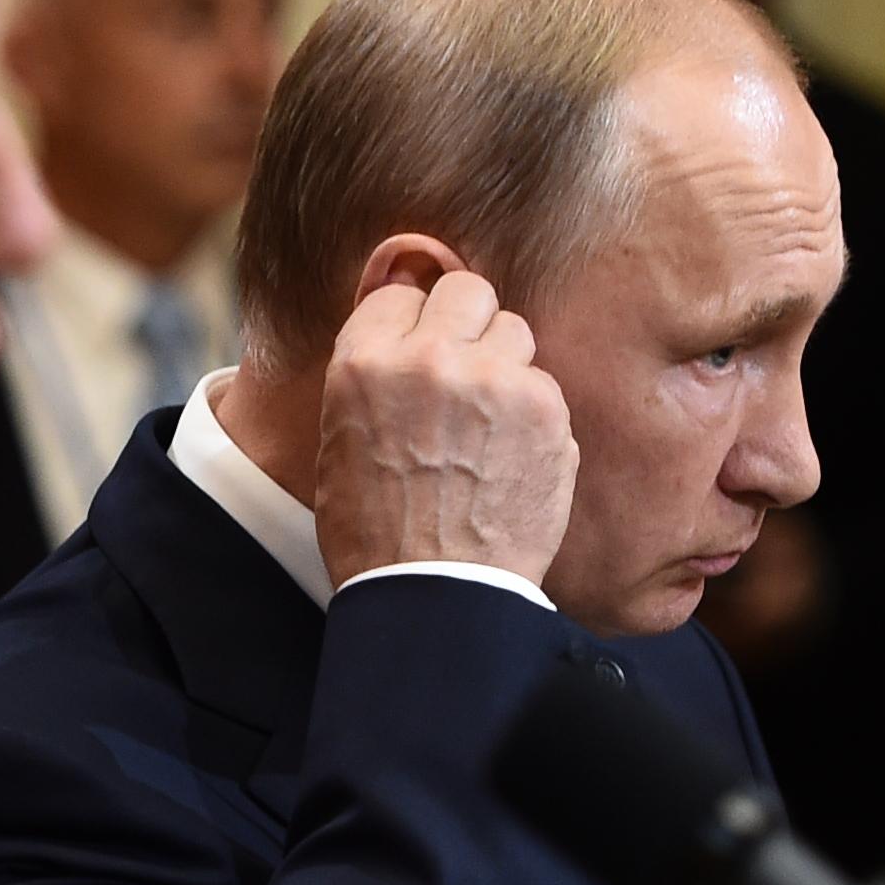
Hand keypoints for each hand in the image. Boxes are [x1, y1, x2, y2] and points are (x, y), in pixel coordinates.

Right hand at [316, 269, 578, 588]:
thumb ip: (373, 376)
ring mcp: (493, 379)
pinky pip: (543, 382)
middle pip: (466, 290)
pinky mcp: (545, 409)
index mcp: (364, 363)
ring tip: (489, 421)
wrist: (435, 595)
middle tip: (465, 369)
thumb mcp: (340, 440)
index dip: (412, 323)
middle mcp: (429, 358)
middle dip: (466, 322)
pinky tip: (512, 455)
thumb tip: (405, 333)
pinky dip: (533, 412)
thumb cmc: (376, 531)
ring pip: (514, 330)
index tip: (419, 351)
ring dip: (504, 364)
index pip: (401, 292)